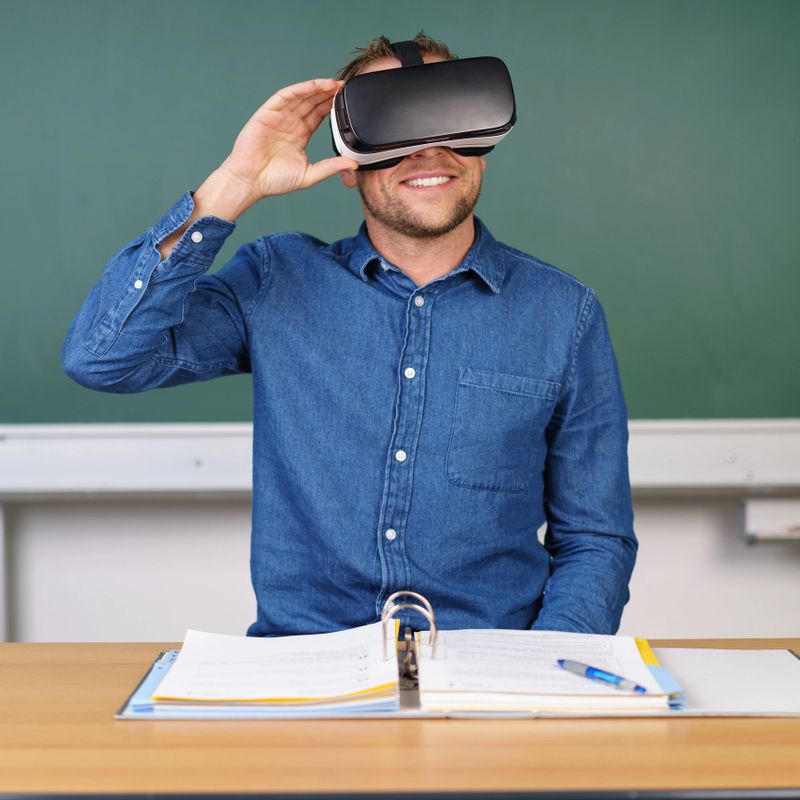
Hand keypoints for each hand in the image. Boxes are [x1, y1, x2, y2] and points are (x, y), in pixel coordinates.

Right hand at [218, 78, 357, 200]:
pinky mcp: (268, 113)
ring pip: (301, 96)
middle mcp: (291, 122)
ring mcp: (279, 116)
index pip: (319, 114)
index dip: (332, 105)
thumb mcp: (309, 174)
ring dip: (317, 88)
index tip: (347, 99)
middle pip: (312, 102)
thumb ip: (330, 167)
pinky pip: (285, 96)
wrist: (251, 181)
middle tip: (344, 86)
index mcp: (301, 134)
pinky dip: (299, 90)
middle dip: (328, 93)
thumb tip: (353, 164)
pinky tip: (313, 86)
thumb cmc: (274, 180)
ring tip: (333, 84)